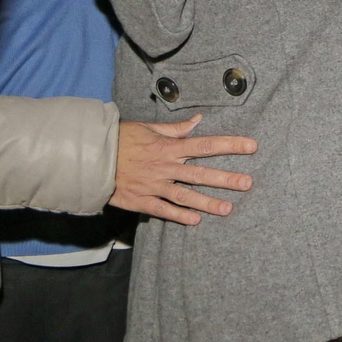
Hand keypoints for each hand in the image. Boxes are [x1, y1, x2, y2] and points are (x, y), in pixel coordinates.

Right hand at [110, 114, 256, 224]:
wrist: (90, 157)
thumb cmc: (120, 139)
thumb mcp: (149, 128)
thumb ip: (175, 128)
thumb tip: (197, 120)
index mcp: (169, 148)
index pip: (206, 145)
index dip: (230, 145)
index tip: (251, 146)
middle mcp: (165, 167)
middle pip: (201, 173)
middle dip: (226, 179)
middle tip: (248, 183)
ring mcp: (153, 185)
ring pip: (185, 196)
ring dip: (208, 203)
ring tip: (228, 209)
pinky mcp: (141, 200)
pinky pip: (163, 210)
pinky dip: (179, 216)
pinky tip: (195, 221)